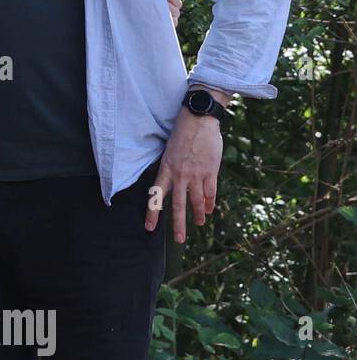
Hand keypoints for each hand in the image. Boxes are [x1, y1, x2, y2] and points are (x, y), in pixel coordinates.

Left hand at [145, 103, 222, 242]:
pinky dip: (209, 202)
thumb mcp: (168, 152)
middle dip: (178, 224)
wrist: (198, 120)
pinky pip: (210, 191)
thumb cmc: (182, 134)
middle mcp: (179, 175)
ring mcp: (196, 174)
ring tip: (199, 223)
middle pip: (177, 205)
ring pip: (196, 201)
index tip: (149, 228)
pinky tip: (209, 209)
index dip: (152, 213)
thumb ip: (170, 169)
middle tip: (179, 239)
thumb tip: (171, 184)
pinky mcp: (210, 171)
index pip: (156, 196)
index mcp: (165, 170)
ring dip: (198, 214)